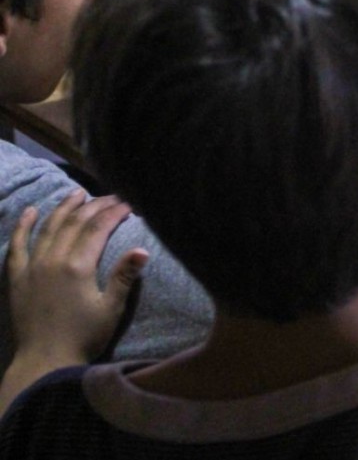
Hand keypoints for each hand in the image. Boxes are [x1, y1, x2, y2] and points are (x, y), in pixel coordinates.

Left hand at [4, 190, 146, 366]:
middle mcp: (52, 260)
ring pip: (48, 227)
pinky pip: (18, 245)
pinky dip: (24, 226)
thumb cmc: (83, 337)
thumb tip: (143, 249)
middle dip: (94, 206)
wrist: (44, 361)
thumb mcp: (111, 309)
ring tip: (78, 193)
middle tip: (111, 197)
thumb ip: (124, 277)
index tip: (129, 204)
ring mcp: (32, 267)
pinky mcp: (17, 277)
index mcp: (77, 266)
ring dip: (64, 208)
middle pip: (74, 223)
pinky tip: (31, 212)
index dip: (114, 213)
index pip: (97, 229)